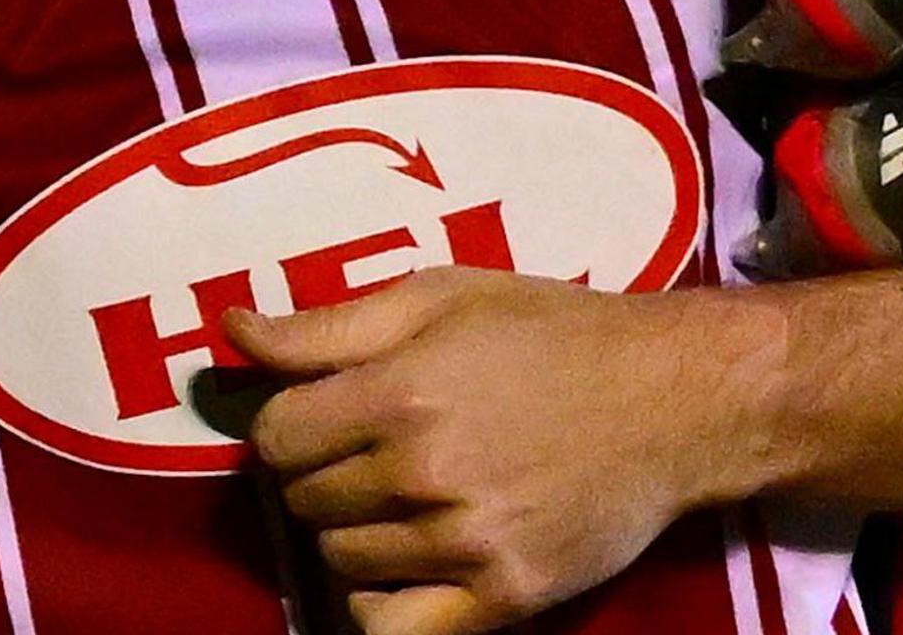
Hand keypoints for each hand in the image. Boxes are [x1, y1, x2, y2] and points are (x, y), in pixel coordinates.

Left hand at [229, 270, 769, 633]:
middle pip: (305, 500)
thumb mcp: (436, 299)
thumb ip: (324, 328)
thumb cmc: (550, 334)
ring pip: (343, 561)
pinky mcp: (507, 596)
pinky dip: (379, 607)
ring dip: (352, 534)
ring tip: (398, 500)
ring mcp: (467, 543)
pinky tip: (401, 568)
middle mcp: (425, 474)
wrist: (673, 399)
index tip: (322, 417)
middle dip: (320, 476)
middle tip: (367, 454)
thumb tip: (229, 332)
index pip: (275, 438)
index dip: (288, 426)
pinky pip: (395, 629)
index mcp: (399, 394)